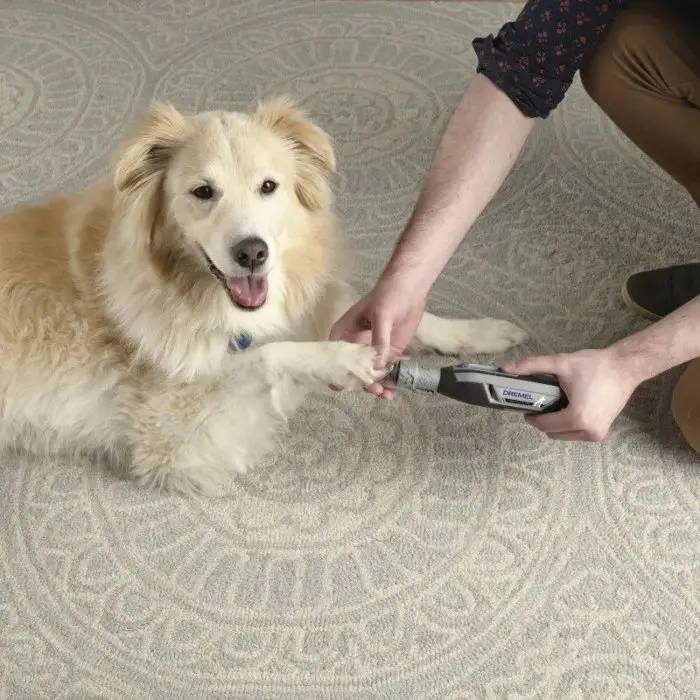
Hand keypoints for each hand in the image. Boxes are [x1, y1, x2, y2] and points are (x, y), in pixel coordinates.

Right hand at [329, 276, 425, 398]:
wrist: (410, 288)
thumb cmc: (388, 295)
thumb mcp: (381, 315)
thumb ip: (379, 340)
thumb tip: (378, 366)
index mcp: (344, 334)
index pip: (335, 357)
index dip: (338, 373)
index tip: (345, 386)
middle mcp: (356, 346)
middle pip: (354, 370)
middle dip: (362, 383)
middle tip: (375, 389)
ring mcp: (373, 352)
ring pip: (371, 375)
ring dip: (378, 386)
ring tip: (388, 394)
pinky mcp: (390, 354)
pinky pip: (388, 372)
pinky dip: (392, 381)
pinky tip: (397, 388)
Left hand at [502, 347, 640, 441]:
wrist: (625, 367)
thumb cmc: (596, 366)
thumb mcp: (561, 363)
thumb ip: (532, 365)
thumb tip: (507, 368)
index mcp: (577, 418)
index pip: (544, 425)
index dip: (532, 417)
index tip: (526, 408)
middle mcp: (588, 431)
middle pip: (553, 433)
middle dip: (543, 421)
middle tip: (540, 404)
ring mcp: (597, 434)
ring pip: (564, 435)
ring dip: (556, 424)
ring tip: (555, 404)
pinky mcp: (602, 432)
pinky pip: (577, 434)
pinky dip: (569, 425)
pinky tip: (568, 408)